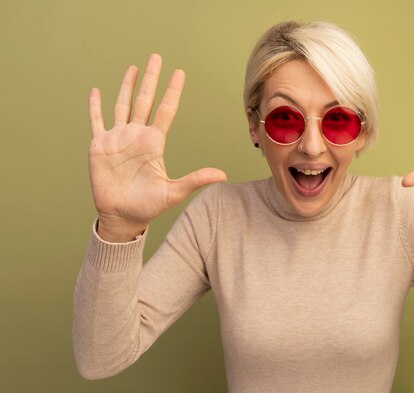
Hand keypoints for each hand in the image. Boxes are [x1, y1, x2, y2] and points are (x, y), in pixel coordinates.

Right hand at [88, 54, 226, 241]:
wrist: (122, 217)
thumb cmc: (148, 206)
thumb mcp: (174, 192)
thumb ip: (195, 180)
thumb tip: (222, 175)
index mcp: (154, 143)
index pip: (165, 110)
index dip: (172, 91)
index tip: (180, 73)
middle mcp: (136, 135)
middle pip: (144, 100)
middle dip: (151, 79)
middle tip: (157, 57)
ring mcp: (118, 138)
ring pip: (122, 105)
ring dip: (126, 86)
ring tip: (133, 68)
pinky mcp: (99, 146)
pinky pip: (97, 121)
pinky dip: (95, 106)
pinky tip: (96, 91)